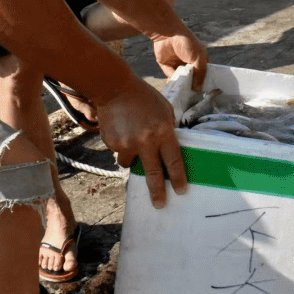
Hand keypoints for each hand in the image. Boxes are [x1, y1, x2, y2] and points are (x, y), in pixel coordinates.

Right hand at [96, 77, 186, 206]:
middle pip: (153, 174)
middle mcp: (146, 141)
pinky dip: (121, 144)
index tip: (181, 191)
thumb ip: (168, 128)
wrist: (115, 88)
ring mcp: (127, 144)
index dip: (178, 177)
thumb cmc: (144, 97)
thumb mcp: (165, 110)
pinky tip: (122, 129)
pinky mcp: (112, 143)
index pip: (173, 161)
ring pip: (130, 163)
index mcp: (163, 132)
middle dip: (157, 192)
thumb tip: (168, 147)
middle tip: (160, 204)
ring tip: (132, 139)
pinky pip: (119, 151)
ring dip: (133, 157)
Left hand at [152, 30, 207, 88]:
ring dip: (180, 85)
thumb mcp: (198, 58)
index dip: (202, 82)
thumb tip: (198, 88)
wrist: (168, 34)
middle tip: (190, 96)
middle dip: (190, 86)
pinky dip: (171, 82)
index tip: (201, 93)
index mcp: (199, 59)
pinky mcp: (166, 65)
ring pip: (180, 79)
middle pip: (191, 78)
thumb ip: (200, 73)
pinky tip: (173, 86)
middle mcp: (189, 62)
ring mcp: (177, 64)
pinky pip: (170, 76)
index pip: (203, 74)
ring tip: (181, 93)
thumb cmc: (187, 43)